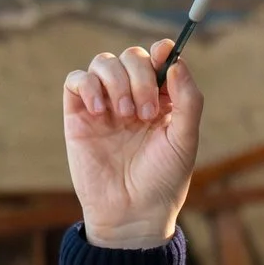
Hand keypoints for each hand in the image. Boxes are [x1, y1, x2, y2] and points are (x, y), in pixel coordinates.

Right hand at [62, 40, 201, 248]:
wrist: (132, 213)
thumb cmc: (163, 180)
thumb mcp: (185, 140)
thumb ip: (187, 99)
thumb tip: (176, 61)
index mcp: (162, 100)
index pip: (159, 59)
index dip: (161, 51)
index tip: (163, 56)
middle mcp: (133, 96)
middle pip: (131, 57)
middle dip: (140, 76)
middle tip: (144, 112)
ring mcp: (105, 105)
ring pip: (103, 63)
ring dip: (116, 81)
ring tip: (124, 117)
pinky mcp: (79, 115)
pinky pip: (76, 80)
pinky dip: (88, 86)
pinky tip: (101, 111)